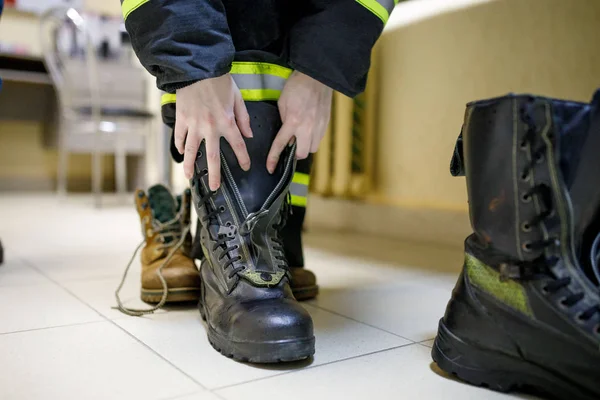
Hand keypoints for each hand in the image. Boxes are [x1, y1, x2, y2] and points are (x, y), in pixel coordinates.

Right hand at [174, 74, 252, 189]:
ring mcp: (193, 125)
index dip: (243, 158)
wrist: (196, 67)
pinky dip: (179, 146)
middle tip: (215, 187)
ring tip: (190, 178)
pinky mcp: (181, 119)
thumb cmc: (219, 80)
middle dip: (215, 175)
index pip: (238, 146)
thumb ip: (243, 118)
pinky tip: (180, 153)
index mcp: (227, 122)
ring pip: (190, 151)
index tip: (245, 167)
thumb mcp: (237, 97)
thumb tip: (249, 136)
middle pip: (212, 157)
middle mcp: (210, 128)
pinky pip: (179, 137)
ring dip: (190, 166)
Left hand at [267, 71, 332, 172]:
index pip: (281, 145)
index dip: (273, 158)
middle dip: (295, 154)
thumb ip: (284, 120)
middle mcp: (307, 128)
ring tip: (301, 137)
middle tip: (291, 146)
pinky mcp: (326, 124)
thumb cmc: (297, 86)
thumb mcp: (282, 103)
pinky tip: (309, 130)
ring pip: (312, 148)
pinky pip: (319, 139)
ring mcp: (318, 127)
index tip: (270, 168)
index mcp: (293, 122)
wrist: (317, 77)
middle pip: (302, 154)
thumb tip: (287, 133)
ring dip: (305, 146)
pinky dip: (313, 139)